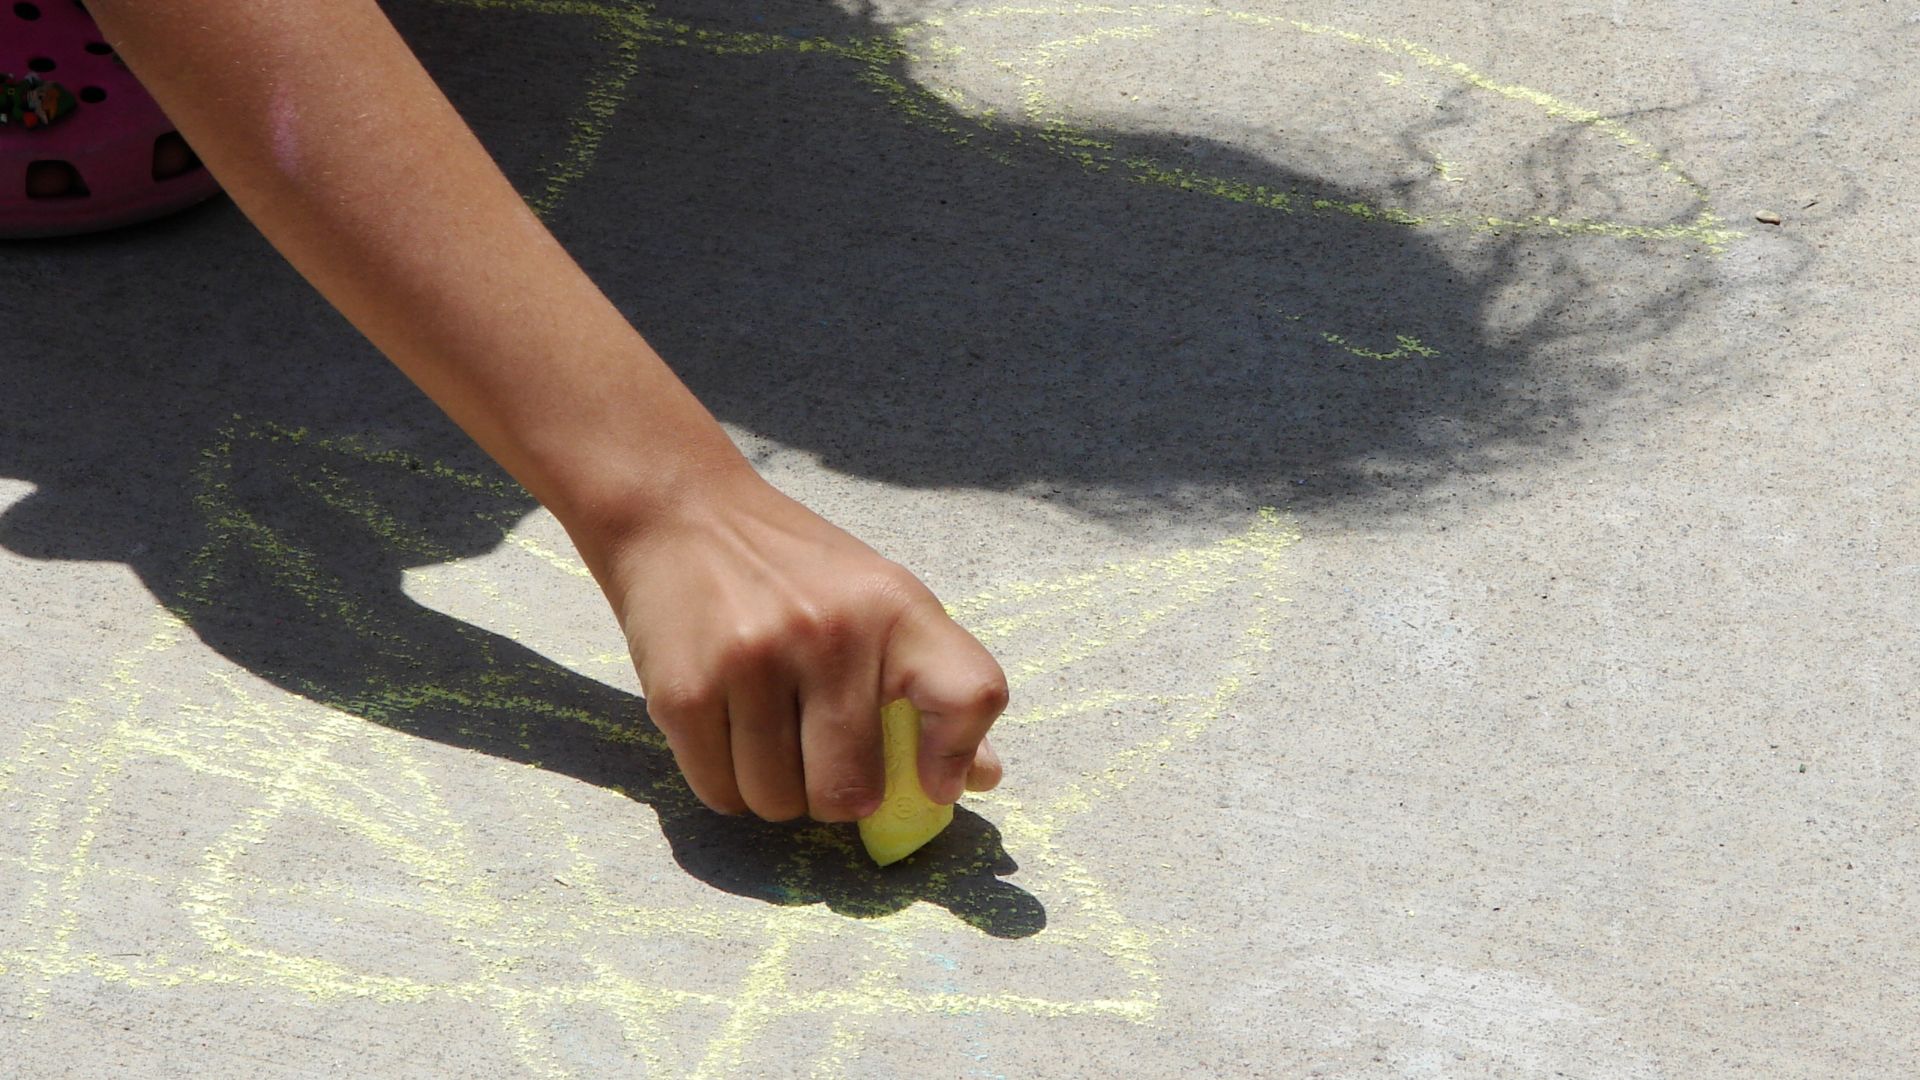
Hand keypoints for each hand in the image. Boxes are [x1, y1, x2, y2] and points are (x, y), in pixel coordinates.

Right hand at [594, 467, 1006, 820]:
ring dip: (776, 794)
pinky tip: (729, 741)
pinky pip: (721, 792)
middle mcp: (831, 633)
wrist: (680, 514)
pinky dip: (728, 787)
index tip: (932, 782)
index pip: (970, 694)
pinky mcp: (686, 691)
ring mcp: (754, 662)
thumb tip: (979, 778)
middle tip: (821, 762)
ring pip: (779, 802)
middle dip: (837, 797)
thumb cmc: (795, 572)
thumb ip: (937, 685)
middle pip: (851, 791)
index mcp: (896, 609)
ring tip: (769, 744)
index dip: (956, 756)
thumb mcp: (879, 600)